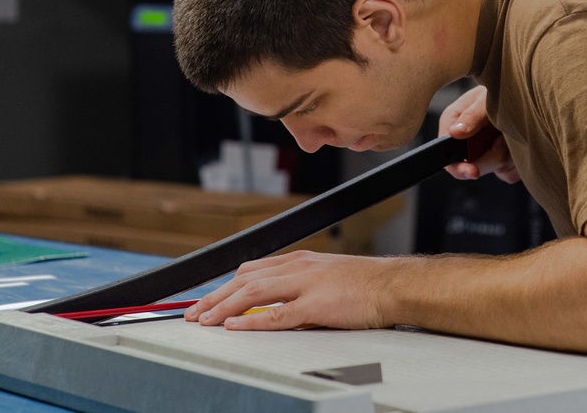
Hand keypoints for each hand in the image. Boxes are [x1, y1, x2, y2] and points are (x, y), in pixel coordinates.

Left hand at [183, 251, 396, 330]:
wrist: (392, 286)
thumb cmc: (365, 285)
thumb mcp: (325, 277)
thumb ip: (298, 287)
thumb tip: (274, 306)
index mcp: (300, 260)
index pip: (251, 269)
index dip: (226, 285)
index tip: (208, 298)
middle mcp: (298, 267)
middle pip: (245, 278)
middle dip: (215, 296)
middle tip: (194, 313)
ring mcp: (306, 284)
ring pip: (254, 292)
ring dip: (224, 307)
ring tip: (204, 320)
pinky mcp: (316, 304)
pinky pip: (276, 314)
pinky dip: (251, 320)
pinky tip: (235, 326)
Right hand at [439, 85, 520, 183]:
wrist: (528, 95)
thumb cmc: (503, 89)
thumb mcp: (487, 98)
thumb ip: (472, 115)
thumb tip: (455, 133)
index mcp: (454, 121)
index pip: (446, 151)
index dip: (458, 165)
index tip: (473, 170)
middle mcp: (465, 138)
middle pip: (470, 165)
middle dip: (491, 156)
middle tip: (505, 139)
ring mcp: (482, 151)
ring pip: (491, 168)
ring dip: (506, 154)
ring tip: (513, 132)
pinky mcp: (499, 161)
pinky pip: (506, 173)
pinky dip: (515, 161)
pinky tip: (518, 142)